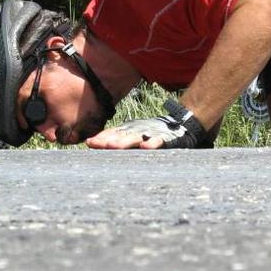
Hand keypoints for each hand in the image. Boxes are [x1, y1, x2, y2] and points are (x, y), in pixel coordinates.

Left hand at [85, 100, 210, 149]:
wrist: (181, 123)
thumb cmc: (151, 131)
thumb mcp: (132, 132)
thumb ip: (114, 137)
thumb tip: (89, 142)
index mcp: (130, 129)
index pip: (113, 133)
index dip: (102, 138)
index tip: (90, 143)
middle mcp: (139, 130)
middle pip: (121, 136)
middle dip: (109, 140)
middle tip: (97, 145)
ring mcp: (152, 134)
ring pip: (136, 138)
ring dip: (124, 142)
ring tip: (113, 146)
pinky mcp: (166, 139)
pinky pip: (159, 142)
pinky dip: (152, 144)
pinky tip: (145, 147)